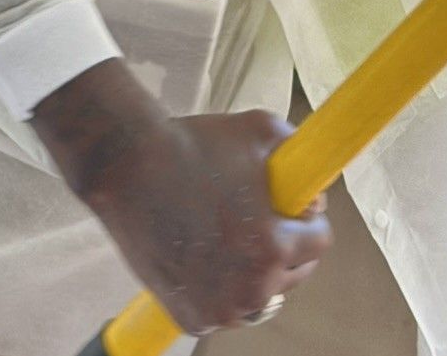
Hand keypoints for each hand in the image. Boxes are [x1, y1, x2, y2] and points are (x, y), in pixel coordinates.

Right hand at [29, 60, 330, 335]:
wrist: (127, 166)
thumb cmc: (193, 145)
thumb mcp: (258, 129)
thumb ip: (297, 150)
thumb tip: (313, 178)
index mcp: (273, 247)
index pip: (319, 242)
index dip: (307, 217)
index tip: (291, 206)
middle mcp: (251, 289)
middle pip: (292, 273)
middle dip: (282, 245)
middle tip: (255, 217)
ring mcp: (219, 308)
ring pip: (257, 295)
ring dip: (252, 271)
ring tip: (227, 234)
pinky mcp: (190, 317)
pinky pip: (222, 308)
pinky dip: (218, 288)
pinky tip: (204, 253)